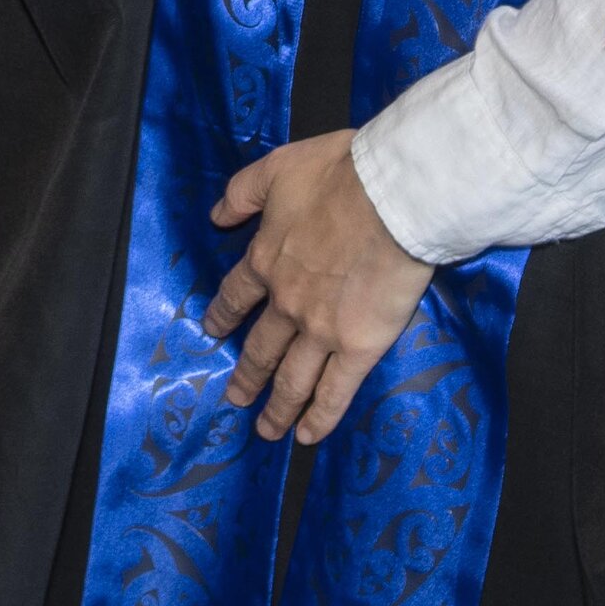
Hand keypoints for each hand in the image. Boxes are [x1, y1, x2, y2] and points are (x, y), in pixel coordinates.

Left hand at [201, 132, 433, 444]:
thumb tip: (216, 216)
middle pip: (260, 347)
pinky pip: (334, 392)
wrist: (391, 198)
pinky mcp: (359, 347)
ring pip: (291, 378)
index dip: (223, 316)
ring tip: (265, 430)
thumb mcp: (277, 169)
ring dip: (275, 407)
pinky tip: (308, 436)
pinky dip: (319, 417)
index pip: (236, 295)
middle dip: (246, 375)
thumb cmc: (340, 175)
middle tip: (234, 398)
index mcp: (265, 259)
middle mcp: (286, 302)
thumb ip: (242, 193)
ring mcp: (320, 330)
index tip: (213, 332)